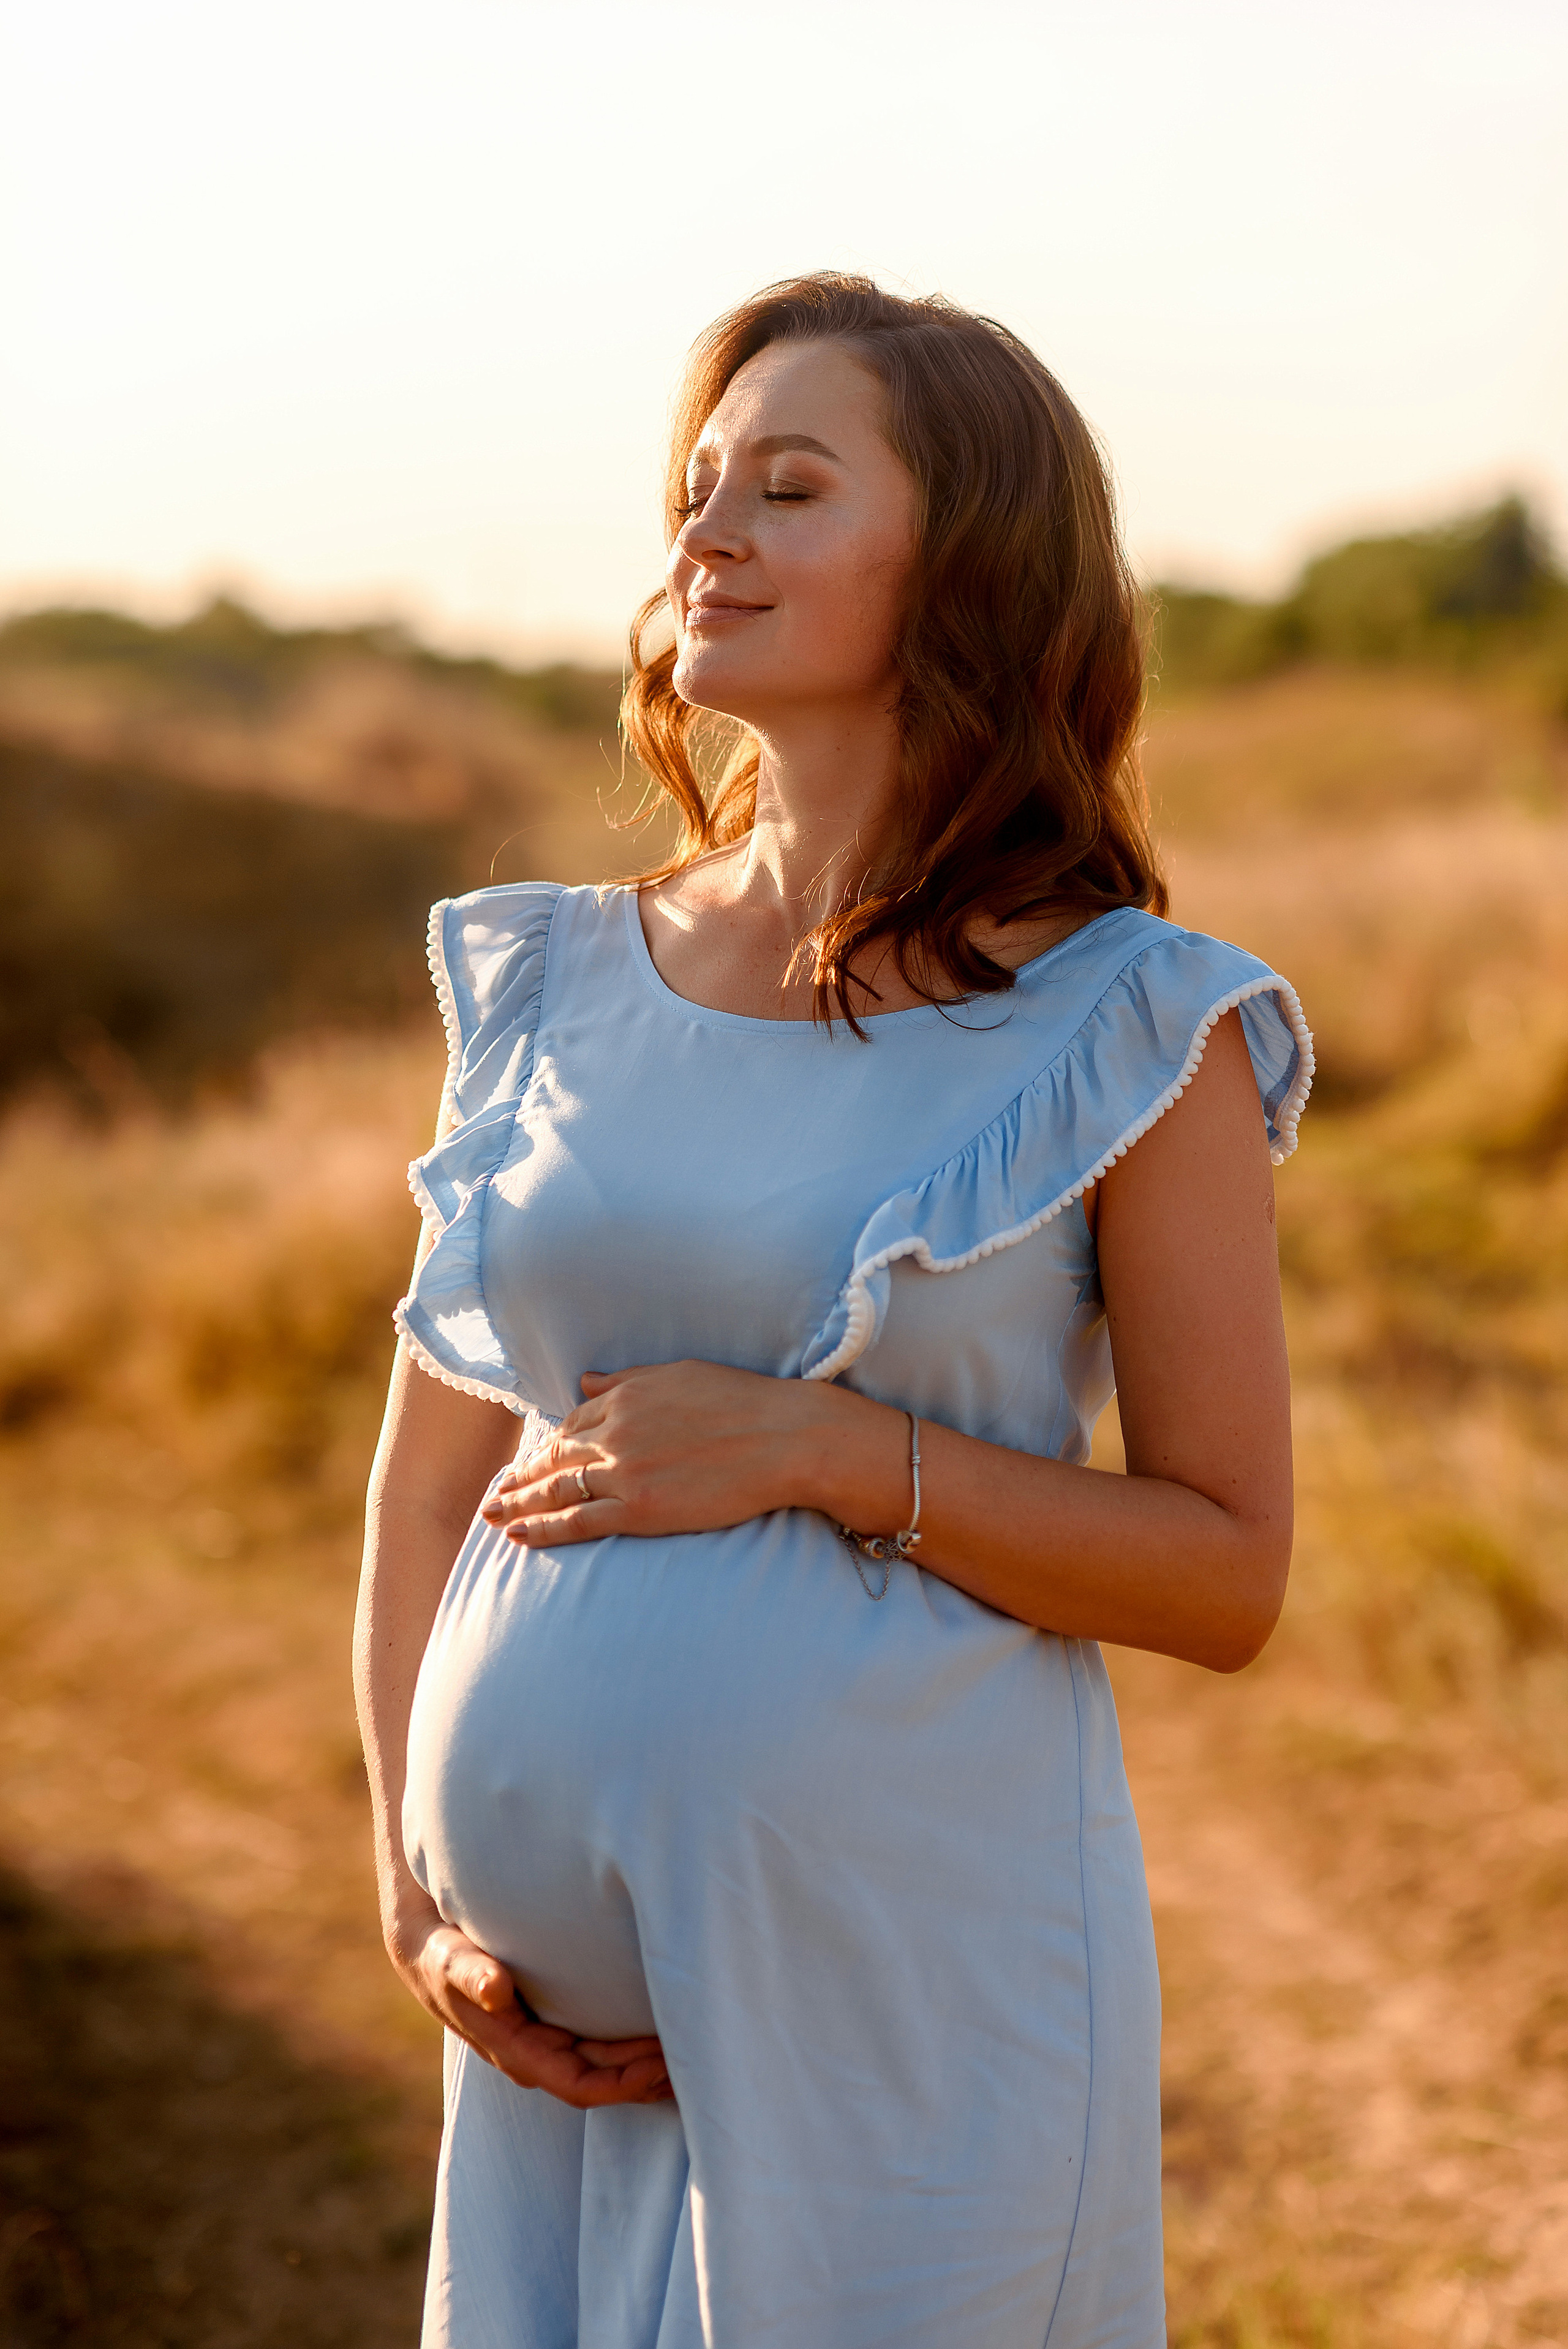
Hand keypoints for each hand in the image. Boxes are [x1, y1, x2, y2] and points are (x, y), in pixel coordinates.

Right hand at [390, 1905, 671, 2106]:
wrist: (425, 1949)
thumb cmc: (439, 1951)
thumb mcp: (448, 1957)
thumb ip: (469, 1971)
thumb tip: (495, 1988)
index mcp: (514, 2049)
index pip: (578, 2083)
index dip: (622, 2081)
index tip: (662, 2063)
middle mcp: (534, 2055)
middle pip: (601, 2080)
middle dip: (646, 2076)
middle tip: (698, 2056)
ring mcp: (544, 2043)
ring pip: (603, 2066)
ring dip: (643, 2065)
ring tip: (692, 2048)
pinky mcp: (551, 2025)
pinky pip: (597, 2047)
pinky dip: (630, 2046)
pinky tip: (661, 2031)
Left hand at [480, 1360, 867, 1547]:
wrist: (786, 1437)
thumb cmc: (746, 1402)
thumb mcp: (680, 1374)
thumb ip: (628, 1380)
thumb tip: (586, 1382)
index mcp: (627, 1395)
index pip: (572, 1423)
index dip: (547, 1445)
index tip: (532, 1460)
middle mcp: (616, 1430)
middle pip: (553, 1455)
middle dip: (519, 1476)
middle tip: (496, 1492)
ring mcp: (624, 1470)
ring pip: (555, 1489)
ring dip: (517, 1503)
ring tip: (494, 1515)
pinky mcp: (639, 1508)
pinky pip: (576, 1521)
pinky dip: (541, 1528)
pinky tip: (518, 1536)